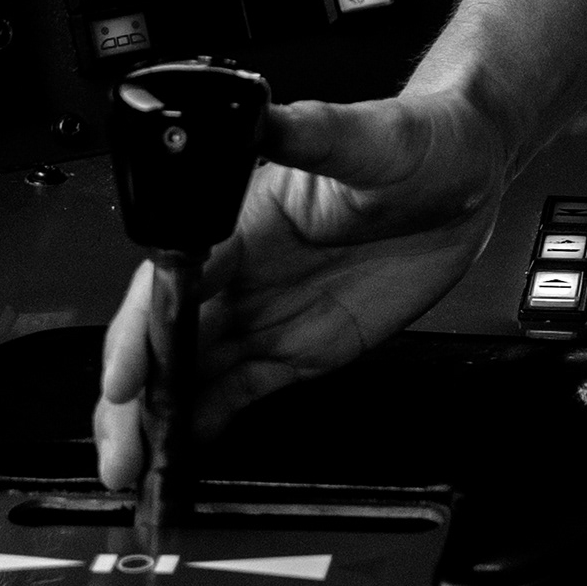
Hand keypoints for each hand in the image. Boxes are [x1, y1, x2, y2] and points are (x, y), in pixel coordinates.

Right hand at [94, 85, 506, 484]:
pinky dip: (204, 425)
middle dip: (132, 397)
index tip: (125, 374)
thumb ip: (311, 133)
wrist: (469, 174)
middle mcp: (243, 270)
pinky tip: (180, 453)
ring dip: (156, 420)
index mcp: (243, 219)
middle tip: (118, 451)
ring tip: (130, 467)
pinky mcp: (300, 349)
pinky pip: (239, 391)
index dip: (142, 329)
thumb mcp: (368, 137)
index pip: (173, 279)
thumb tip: (261, 118)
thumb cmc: (419, 140)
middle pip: (166, 338)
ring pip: (192, 374)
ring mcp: (267, 313)